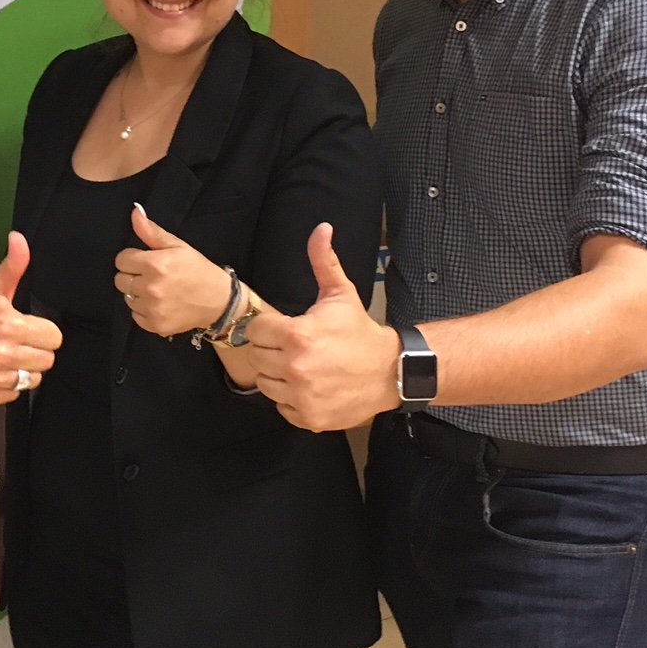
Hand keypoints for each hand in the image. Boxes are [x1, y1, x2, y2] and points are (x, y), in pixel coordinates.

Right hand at [0, 232, 61, 403]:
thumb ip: (13, 265)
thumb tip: (19, 238)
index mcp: (7, 324)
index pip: (54, 337)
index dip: (43, 331)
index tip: (26, 326)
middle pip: (47, 360)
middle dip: (36, 350)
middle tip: (17, 341)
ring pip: (33, 379)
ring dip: (24, 368)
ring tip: (6, 355)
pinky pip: (14, 394)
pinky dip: (7, 384)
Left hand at [115, 205, 233, 336]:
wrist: (219, 301)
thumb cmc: (198, 269)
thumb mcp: (177, 245)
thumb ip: (151, 231)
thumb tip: (135, 211)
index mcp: (155, 264)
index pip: (122, 260)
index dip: (133, 258)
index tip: (145, 260)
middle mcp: (151, 288)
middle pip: (120, 280)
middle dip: (133, 275)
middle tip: (152, 275)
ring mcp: (152, 309)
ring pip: (127, 298)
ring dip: (138, 293)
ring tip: (158, 289)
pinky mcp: (155, 325)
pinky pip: (135, 315)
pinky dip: (144, 310)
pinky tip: (160, 303)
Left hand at [245, 223, 399, 430]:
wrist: (390, 371)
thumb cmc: (360, 332)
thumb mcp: (340, 294)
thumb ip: (323, 261)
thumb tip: (321, 229)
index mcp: (297, 336)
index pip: (256, 331)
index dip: (270, 327)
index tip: (286, 328)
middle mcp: (295, 368)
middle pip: (257, 357)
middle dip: (273, 350)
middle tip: (296, 347)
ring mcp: (301, 396)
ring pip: (266, 384)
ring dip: (279, 375)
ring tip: (302, 366)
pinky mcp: (308, 418)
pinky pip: (282, 407)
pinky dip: (291, 399)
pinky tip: (309, 386)